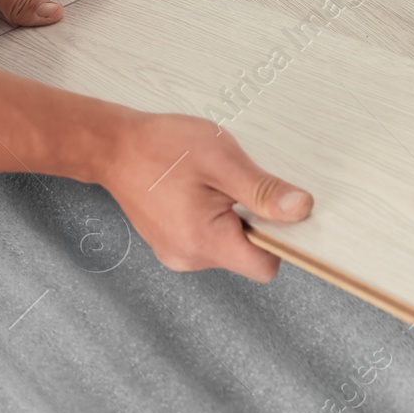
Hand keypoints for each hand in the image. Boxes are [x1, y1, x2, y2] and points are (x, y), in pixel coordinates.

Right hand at [102, 111, 313, 281]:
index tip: (277, 209)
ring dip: (233, 217)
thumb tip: (301, 209)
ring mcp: (178, 254)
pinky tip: (199, 191)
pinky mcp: (174, 244)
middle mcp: (189, 258)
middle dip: (253, 221)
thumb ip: (263, 191)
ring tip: (211, 184)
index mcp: (204, 242)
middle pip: (249, 256)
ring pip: (231, 246)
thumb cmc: (160, 147)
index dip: (281, 239)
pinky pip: (211, 239)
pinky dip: (216, 217)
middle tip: (234, 184)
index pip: (265, 266)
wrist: (113, 146)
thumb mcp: (222, 160)